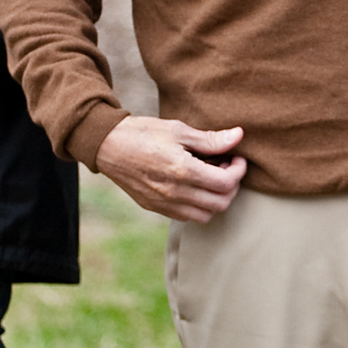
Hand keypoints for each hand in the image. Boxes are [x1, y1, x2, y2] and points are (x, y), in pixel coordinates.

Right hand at [95, 116, 245, 222]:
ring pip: (205, 215)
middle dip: (231, 186)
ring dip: (215, 199)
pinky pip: (186, 216)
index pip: (226, 183)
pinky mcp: (155, 208)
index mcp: (182, 170)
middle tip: (226, 167)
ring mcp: (164, 203)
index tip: (236, 158)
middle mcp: (174, 192)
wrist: (108, 146)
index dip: (239, 171)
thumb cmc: (143, 133)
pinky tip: (193, 186)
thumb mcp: (178, 130)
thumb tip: (238, 136)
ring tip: (210, 178)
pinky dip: (197, 206)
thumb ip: (210, 139)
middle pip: (221, 203)